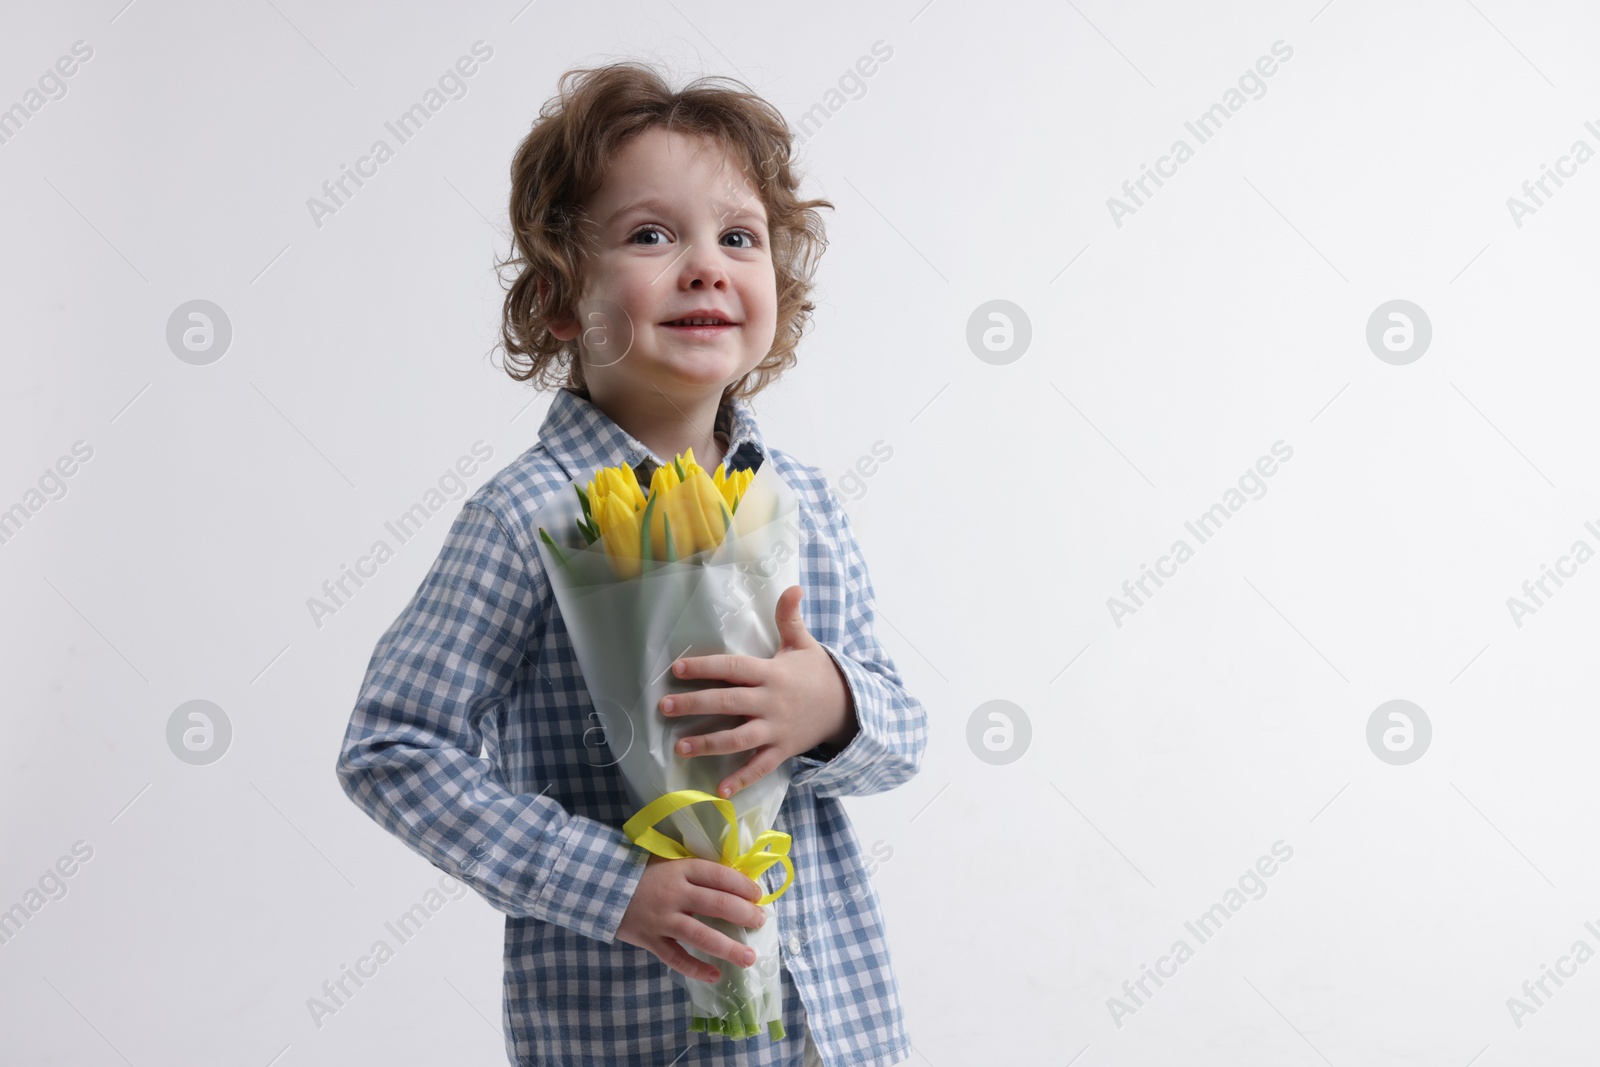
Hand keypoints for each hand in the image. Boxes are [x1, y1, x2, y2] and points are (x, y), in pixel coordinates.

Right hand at [616, 855, 766, 982]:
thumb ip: (694, 872)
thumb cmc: (640, 872)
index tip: (758, 895)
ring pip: (701, 935)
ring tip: (748, 957)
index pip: (719, 876)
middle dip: (744, 915)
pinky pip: (676, 957)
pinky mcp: (650, 940)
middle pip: (717, 904)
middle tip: (760, 922)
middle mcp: (674, 894)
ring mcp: (662, 919)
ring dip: (728, 948)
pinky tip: (714, 975)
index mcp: (681, 869)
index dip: (742, 885)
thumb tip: (732, 883)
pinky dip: (695, 968)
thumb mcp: (668, 861)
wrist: (599, 886)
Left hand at [659, 585, 857, 798]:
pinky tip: (719, 791)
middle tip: (663, 707)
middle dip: (695, 705)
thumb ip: (789, 617)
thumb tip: (793, 586)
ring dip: (708, 743)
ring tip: (679, 747)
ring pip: (738, 739)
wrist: (848, 707)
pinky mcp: (782, 750)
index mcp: (771, 673)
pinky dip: (741, 779)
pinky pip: (760, 767)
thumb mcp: (803, 644)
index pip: (733, 668)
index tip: (677, 668)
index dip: (706, 667)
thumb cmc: (818, 673)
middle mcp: (771, 702)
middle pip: (728, 703)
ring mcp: (776, 729)